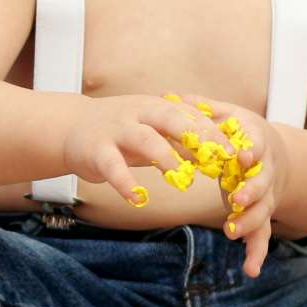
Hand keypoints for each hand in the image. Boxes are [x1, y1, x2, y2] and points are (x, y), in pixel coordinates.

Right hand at [61, 94, 235, 208]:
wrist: (71, 128)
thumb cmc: (120, 132)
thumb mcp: (152, 132)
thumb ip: (180, 144)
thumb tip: (215, 158)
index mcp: (156, 107)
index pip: (191, 116)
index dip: (214, 133)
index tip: (235, 151)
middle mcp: (138, 114)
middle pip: (172, 118)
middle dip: (197, 137)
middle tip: (217, 159)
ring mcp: (117, 130)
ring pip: (145, 139)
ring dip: (165, 157)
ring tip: (180, 178)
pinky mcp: (97, 150)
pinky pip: (113, 166)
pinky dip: (126, 183)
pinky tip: (138, 198)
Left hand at [173, 94, 287, 279]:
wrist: (276, 154)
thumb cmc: (243, 132)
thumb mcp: (228, 115)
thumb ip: (204, 109)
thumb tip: (173, 96)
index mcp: (256, 144)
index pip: (257, 146)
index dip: (251, 151)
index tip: (242, 156)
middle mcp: (264, 171)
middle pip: (263, 183)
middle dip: (251, 192)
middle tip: (236, 200)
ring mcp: (266, 196)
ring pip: (263, 211)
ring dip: (250, 222)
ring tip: (232, 231)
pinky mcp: (262, 214)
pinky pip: (263, 236)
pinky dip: (258, 253)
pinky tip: (250, 271)